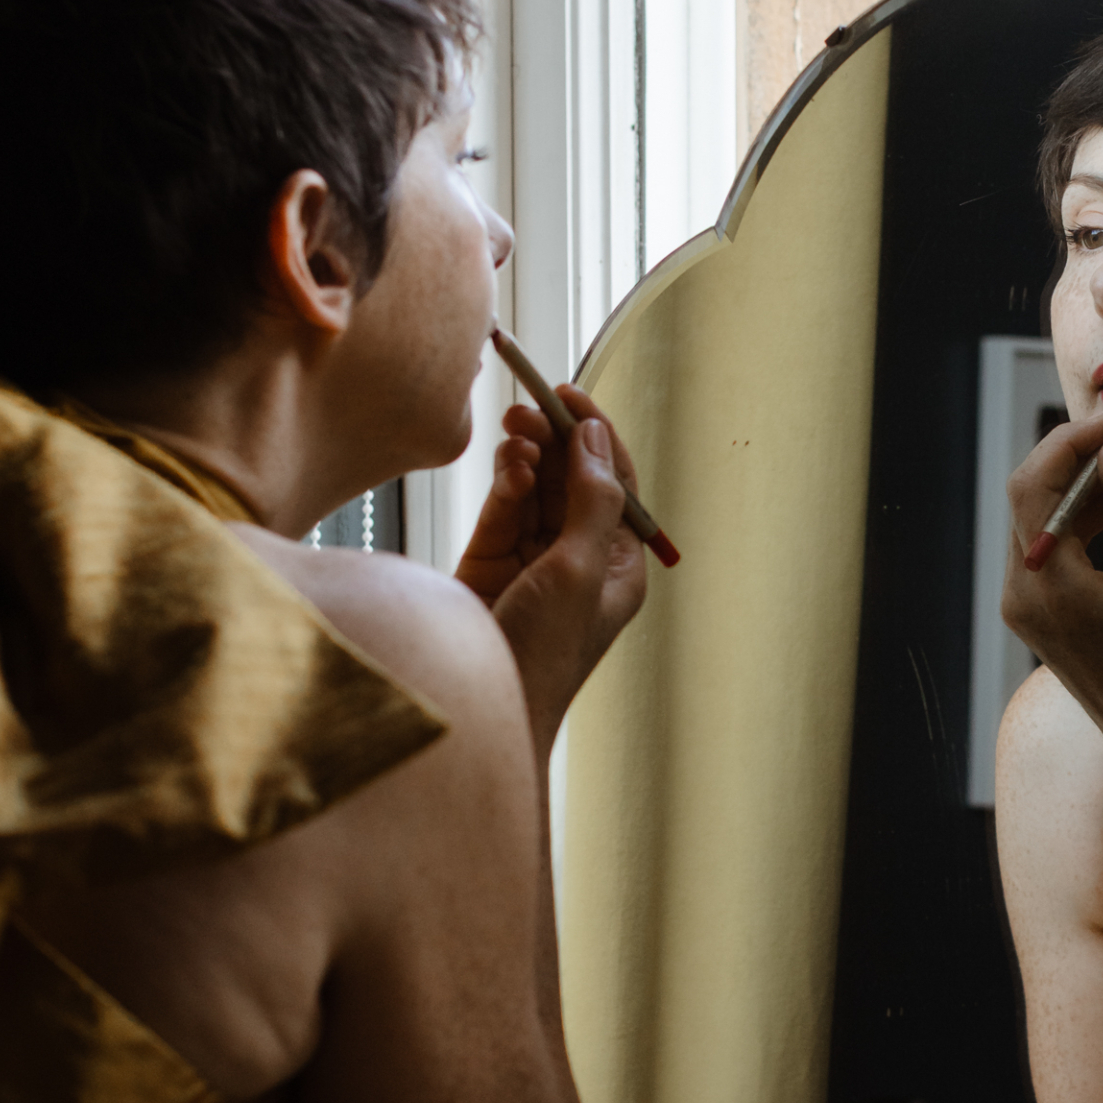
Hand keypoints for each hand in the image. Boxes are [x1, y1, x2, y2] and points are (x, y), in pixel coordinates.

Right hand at [455, 388, 646, 751]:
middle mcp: (579, 559)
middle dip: (554, 440)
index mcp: (619, 565)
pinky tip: (504, 470)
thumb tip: (594, 437)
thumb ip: (590, 500)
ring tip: (514, 432)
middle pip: (570, 480)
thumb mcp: (581, 570)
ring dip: (528, 458)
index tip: (569, 395)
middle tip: (528, 407)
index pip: (614, 484)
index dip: (595, 435)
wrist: (483, 707)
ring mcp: (532, 561)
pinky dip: (504, 486)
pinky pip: (502, 511)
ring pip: (534, 490)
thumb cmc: (544, 654)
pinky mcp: (490, 564)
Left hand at [1000, 407, 1102, 760]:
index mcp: (1051, 586)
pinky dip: (1084, 520)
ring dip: (1088, 488)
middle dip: (1082, 458)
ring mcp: (1021, 604)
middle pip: (1031, 495)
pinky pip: (1050, 546)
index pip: (1036, 485)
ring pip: (1041, 517)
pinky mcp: (1032, 610)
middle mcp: (1021, 592)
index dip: (1072, 441)